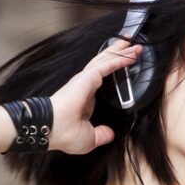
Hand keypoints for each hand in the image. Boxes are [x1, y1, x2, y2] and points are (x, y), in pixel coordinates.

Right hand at [50, 39, 141, 153]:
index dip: (112, 70)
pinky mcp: (88, 78)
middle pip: (105, 64)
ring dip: (122, 52)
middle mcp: (85, 85)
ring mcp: (86, 79)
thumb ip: (101, 135)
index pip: (102, 79)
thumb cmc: (63, 134)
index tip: (123, 65)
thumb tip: (109, 134)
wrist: (50, 129)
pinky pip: (108, 65)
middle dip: (119, 54)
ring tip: (135, 45)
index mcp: (85, 98)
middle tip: (133, 47)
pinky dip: (120, 59)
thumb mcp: (89, 139)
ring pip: (107, 60)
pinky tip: (131, 55)